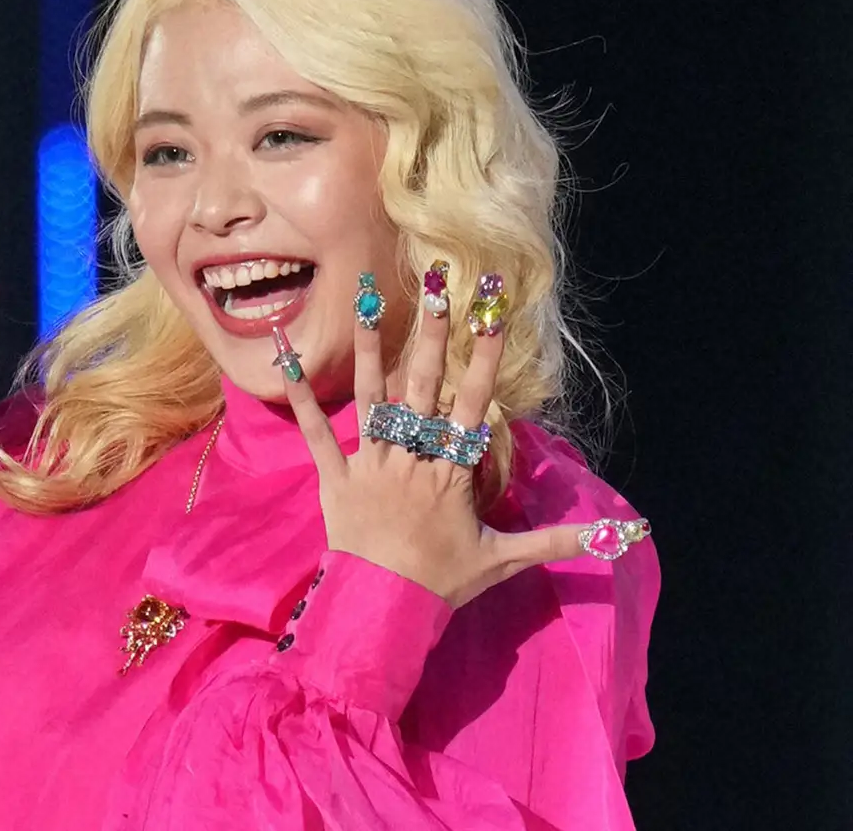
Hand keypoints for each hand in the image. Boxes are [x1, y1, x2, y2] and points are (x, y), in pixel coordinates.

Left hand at [281, 273, 622, 607]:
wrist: (384, 611)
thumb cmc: (442, 582)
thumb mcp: (502, 560)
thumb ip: (553, 540)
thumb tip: (612, 535)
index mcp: (449, 472)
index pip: (472, 405)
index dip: (484, 360)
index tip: (492, 318)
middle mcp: (410, 458)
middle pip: (423, 389)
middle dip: (432, 338)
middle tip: (436, 290)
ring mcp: (370, 463)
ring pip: (371, 398)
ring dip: (370, 350)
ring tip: (366, 301)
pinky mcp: (334, 475)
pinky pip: (316, 433)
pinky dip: (302, 399)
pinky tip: (288, 360)